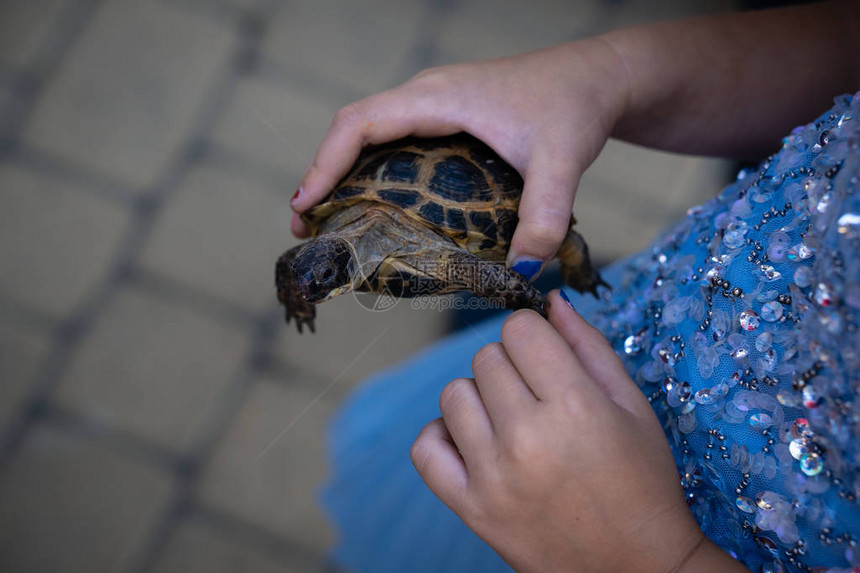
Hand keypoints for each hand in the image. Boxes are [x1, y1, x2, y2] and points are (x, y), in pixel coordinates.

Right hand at [291, 39, 628, 276]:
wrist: (598, 79)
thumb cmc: (575, 105)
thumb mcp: (562, 161)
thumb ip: (544, 215)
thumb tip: (523, 269)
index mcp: (439, 98)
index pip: (361, 122)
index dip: (325, 162)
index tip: (304, 205)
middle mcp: (428, 97)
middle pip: (353, 130)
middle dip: (323, 175)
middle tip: (306, 227)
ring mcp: (436, 107)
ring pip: (371, 136)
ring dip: (344, 174)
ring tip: (328, 221)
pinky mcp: (447, 120)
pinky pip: (394, 142)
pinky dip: (373, 172)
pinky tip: (376, 206)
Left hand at [411, 291, 746, 572]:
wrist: (635, 566)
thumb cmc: (643, 483)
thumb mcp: (632, 407)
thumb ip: (589, 347)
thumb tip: (551, 302)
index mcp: (573, 406)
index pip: (520, 329)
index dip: (533, 336)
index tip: (545, 357)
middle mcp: (526, 437)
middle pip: (486, 357)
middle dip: (512, 366)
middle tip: (538, 397)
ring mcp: (493, 476)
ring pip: (453, 394)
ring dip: (479, 399)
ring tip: (510, 422)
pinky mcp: (471, 508)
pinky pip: (425, 449)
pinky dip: (444, 437)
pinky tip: (474, 443)